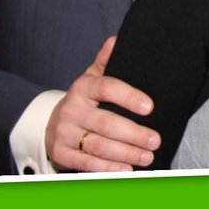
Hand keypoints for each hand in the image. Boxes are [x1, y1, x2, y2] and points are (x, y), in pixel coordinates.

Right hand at [44, 37, 159, 171]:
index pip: (107, 88)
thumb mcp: (94, 76)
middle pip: (106, 123)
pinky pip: (87, 163)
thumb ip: (107, 60)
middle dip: (134, 134)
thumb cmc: (85, 99)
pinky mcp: (62, 153)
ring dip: (125, 153)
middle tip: (156, 140)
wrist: (53, 123)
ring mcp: (64, 133)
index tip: (150, 107)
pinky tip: (126, 170)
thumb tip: (118, 39)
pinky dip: (108, 168)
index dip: (129, 97)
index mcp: (83, 87)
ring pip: (98, 145)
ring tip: (148, 156)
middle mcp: (71, 109)